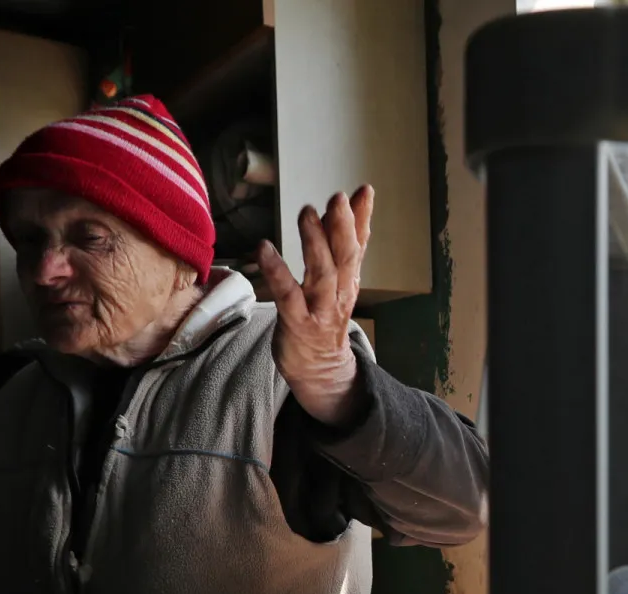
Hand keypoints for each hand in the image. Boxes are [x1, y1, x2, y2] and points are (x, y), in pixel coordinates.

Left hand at [257, 185, 373, 426]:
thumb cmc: (324, 317)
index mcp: (349, 280)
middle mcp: (340, 293)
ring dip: (315, 243)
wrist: (320, 369)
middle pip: (345, 258)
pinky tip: (264, 249)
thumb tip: (353, 202)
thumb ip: (343, 243)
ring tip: (307, 213)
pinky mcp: (297, 324)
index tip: (363, 191)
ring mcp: (320, 310)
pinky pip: (287, 296)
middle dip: (343, 227)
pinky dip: (277, 272)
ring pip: (322, 274)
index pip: (358, 245)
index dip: (362, 218)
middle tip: (338, 198)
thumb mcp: (340, 280)